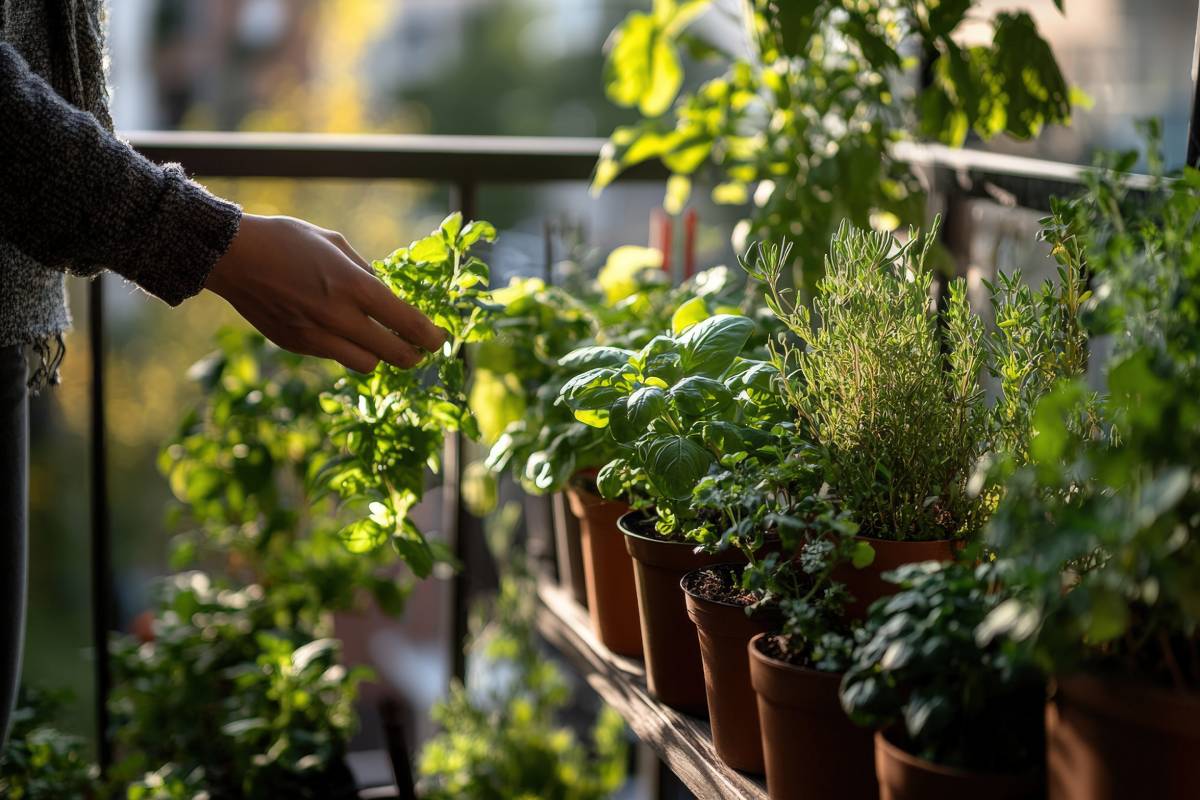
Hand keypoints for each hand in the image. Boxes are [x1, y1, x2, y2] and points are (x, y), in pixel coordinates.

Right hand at [204, 214, 444, 371]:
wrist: (231, 256)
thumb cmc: (287, 240)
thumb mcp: (335, 244)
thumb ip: (366, 273)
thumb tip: (388, 294)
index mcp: (353, 285)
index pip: (406, 322)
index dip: (430, 336)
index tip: (439, 339)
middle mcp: (337, 316)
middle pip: (394, 354)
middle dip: (413, 355)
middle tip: (419, 349)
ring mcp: (315, 336)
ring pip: (366, 364)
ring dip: (379, 355)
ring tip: (379, 342)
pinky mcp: (296, 345)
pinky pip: (334, 357)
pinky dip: (345, 349)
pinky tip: (339, 331)